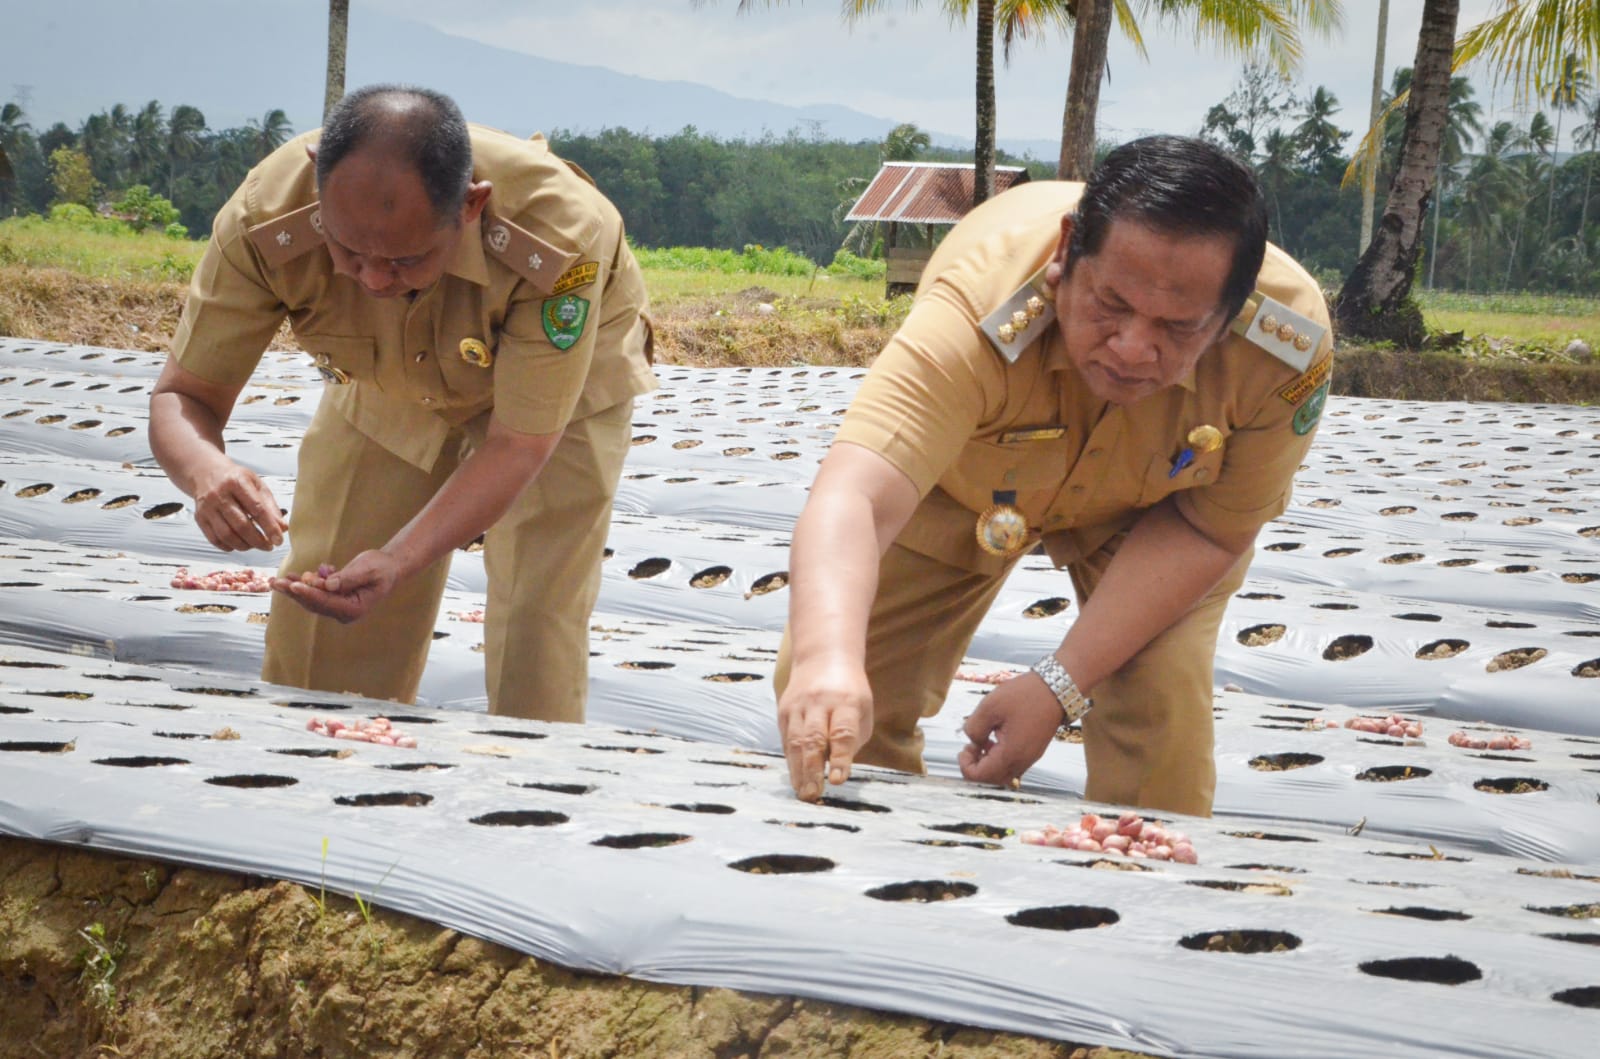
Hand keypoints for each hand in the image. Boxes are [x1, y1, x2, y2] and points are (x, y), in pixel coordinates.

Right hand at [191, 460, 285, 551]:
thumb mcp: (257, 485)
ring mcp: (207, 507)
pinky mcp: (199, 517)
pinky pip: (214, 539)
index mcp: (238, 483)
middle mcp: (220, 495)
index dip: (270, 527)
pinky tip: (239, 544)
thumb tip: (283, 528)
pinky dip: (229, 546)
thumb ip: (270, 507)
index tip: (279, 540)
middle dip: (258, 540)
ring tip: (255, 545)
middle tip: (269, 546)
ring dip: (245, 545)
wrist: (206, 472)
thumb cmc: (236, 479)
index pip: (257, 509)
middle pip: (241, 525)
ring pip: (227, 535)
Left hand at [271, 550, 400, 623]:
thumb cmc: (381, 567)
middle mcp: (344, 612)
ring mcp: (338, 607)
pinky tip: (289, 576)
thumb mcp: (368, 569)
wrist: (388, 568)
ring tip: (276, 580)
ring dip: (294, 589)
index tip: (294, 584)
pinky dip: (302, 584)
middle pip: (314, 603)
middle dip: (295, 592)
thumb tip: (328, 585)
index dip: (309, 593)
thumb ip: (349, 577)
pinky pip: (314, 593)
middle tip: (277, 582)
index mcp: (355, 609)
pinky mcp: (333, 600)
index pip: (327, 602)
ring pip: (311, 600)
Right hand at [778, 662, 872, 801]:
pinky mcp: (784, 710)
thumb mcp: (863, 710)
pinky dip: (790, 761)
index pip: (842, 733)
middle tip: (814, 795)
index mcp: (846, 702)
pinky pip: (786, 739)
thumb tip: (835, 770)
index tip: (838, 780)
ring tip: (803, 793)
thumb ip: (852, 740)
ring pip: (795, 741)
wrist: (823, 656)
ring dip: (798, 771)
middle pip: (814, 739)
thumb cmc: (850, 692)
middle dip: (813, 770)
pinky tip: (796, 779)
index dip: (840, 758)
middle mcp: (819, 702)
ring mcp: (798, 705)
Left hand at [958, 672, 1063, 786]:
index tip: (965, 746)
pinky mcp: (1034, 750)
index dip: (965, 765)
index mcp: (1011, 754)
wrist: (1057, 688)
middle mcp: (1023, 761)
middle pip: (992, 779)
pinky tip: (996, 737)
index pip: (981, 776)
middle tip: (971, 745)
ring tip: (982, 740)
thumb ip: (974, 728)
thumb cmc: (1024, 695)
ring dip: (988, 763)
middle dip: (976, 766)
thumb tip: (973, 741)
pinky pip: (1013, 763)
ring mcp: (1030, 757)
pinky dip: (1000, 757)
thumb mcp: (989, 707)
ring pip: (1003, 773)